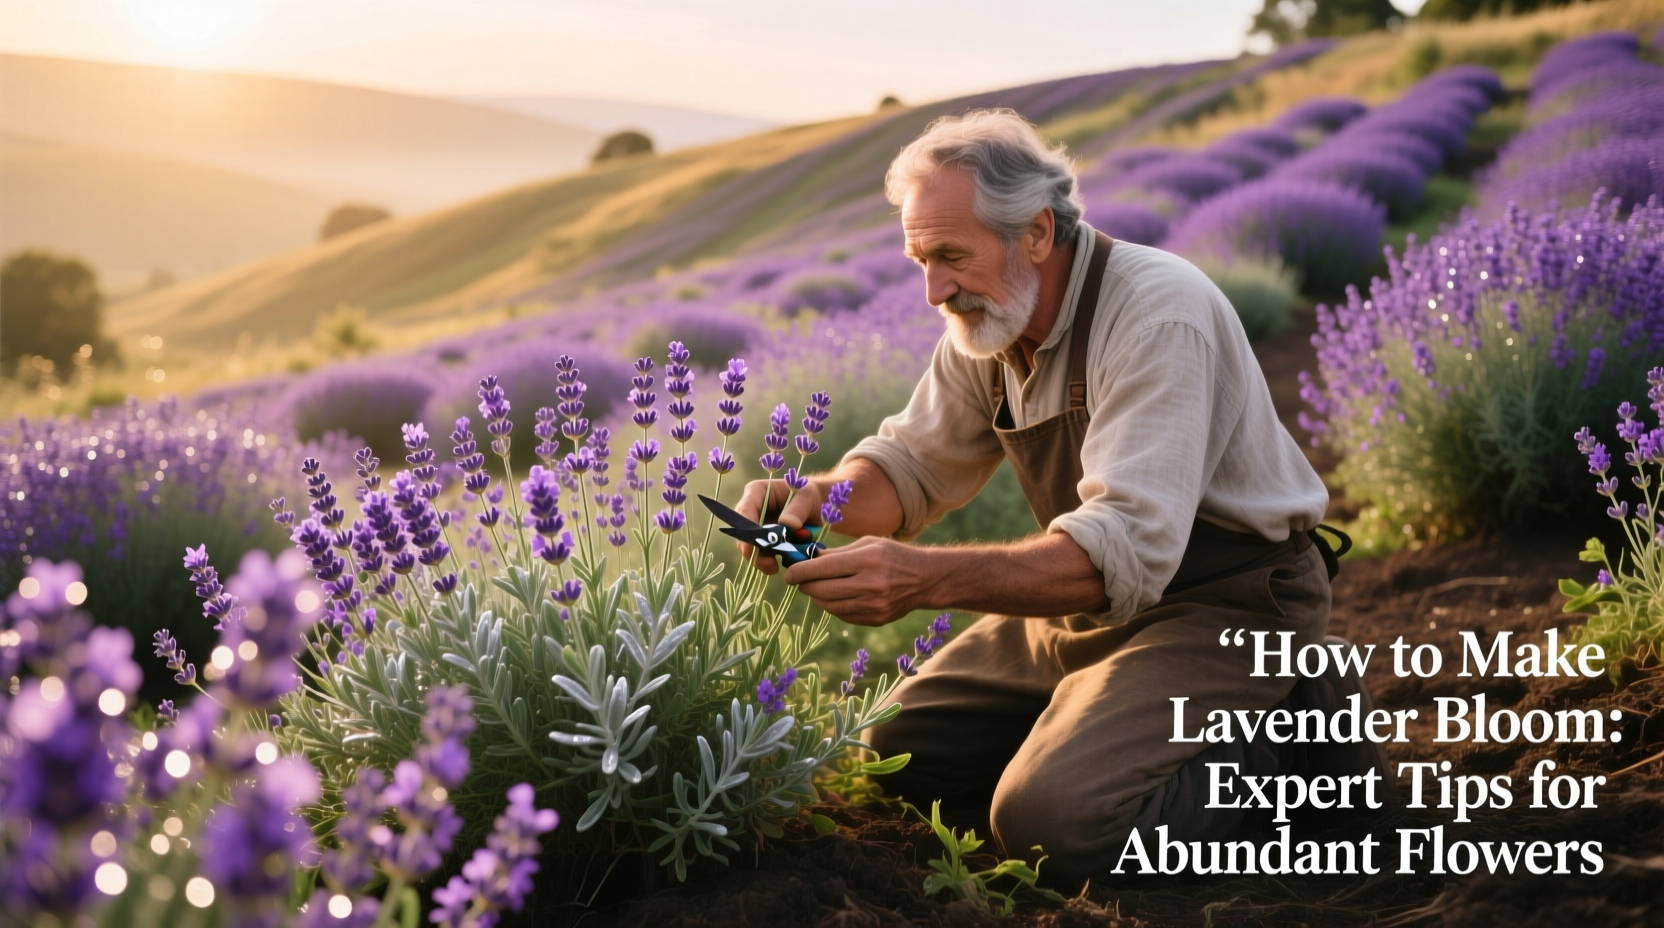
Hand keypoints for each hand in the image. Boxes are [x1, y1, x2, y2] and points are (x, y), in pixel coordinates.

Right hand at [734, 477, 826, 574]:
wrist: (817, 506)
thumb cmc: (809, 495)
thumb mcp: (807, 497)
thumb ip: (798, 509)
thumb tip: (786, 524)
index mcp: (757, 492)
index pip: (746, 509)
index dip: (746, 529)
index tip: (751, 547)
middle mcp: (752, 509)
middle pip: (744, 531)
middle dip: (753, 549)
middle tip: (768, 563)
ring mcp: (756, 525)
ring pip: (750, 545)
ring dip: (760, 558)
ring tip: (774, 567)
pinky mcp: (763, 539)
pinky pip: (761, 552)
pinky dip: (769, 560)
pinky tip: (778, 565)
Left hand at [782, 536, 931, 625]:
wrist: (925, 579)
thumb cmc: (893, 555)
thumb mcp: (868, 544)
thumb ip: (837, 553)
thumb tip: (807, 558)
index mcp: (867, 560)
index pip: (823, 568)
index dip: (800, 571)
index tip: (788, 572)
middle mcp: (870, 584)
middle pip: (822, 590)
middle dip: (804, 585)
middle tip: (799, 579)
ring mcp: (873, 605)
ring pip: (829, 605)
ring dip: (817, 596)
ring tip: (818, 586)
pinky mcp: (875, 619)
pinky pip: (842, 615)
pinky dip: (833, 605)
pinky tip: (836, 596)